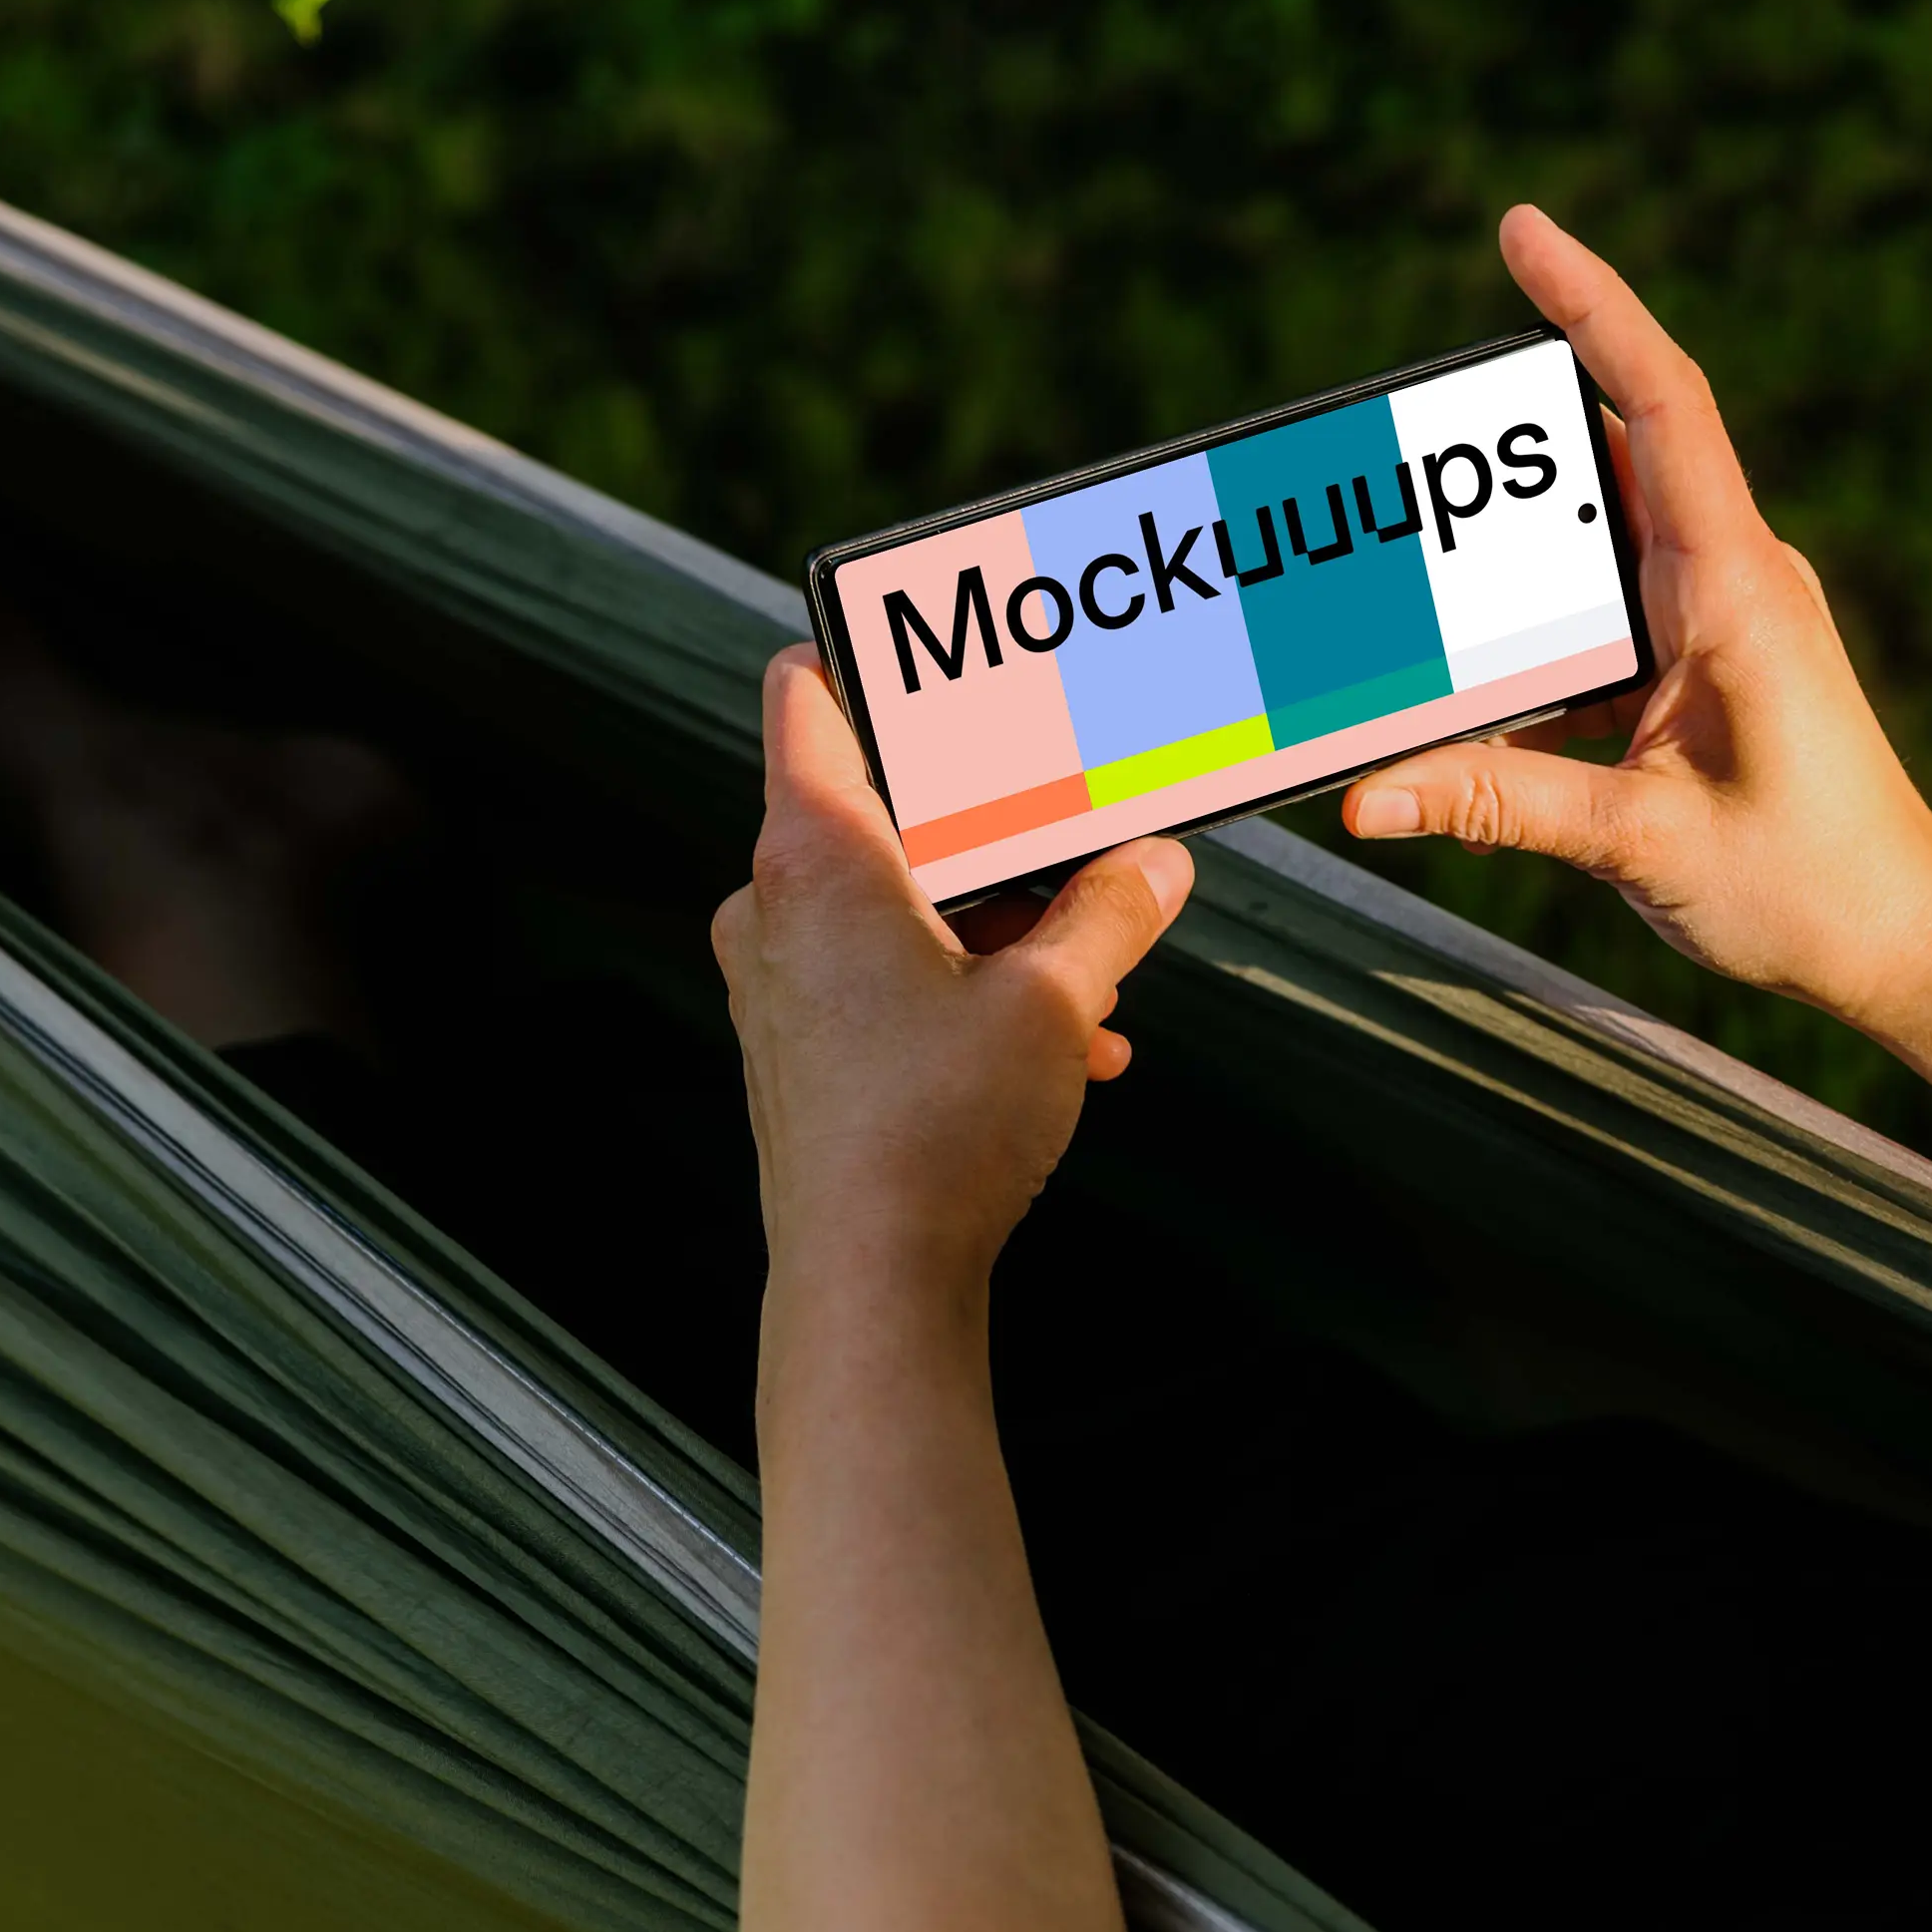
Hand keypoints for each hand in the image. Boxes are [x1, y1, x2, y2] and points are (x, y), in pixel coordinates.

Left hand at [713, 646, 1195, 1294]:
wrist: (868, 1283)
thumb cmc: (939, 1131)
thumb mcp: (1055, 1001)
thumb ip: (1113, 910)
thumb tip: (1158, 862)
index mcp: (815, 854)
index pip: (805, 693)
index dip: (868, 651)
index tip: (947, 649)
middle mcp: (774, 905)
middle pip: (886, 805)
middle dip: (1000, 826)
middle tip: (1085, 825)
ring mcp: (777, 980)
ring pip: (901, 903)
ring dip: (1004, 923)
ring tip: (1099, 966)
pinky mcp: (798, 1046)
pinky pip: (888, 977)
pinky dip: (970, 988)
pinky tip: (1069, 1043)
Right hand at [1343, 206, 1931, 1031]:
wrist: (1905, 947)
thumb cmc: (1810, 890)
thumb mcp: (1641, 844)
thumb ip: (1498, 807)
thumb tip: (1368, 800)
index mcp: (1738, 586)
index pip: (1663, 401)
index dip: (1593, 303)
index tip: (1522, 230)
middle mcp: (1734, 578)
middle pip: (1608, 456)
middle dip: (1500, 448)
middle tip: (1397, 454)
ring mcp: (1723, 617)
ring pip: (1593, 546)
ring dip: (1507, 563)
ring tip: (1413, 577)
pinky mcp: (1707, 666)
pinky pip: (1601, 622)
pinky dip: (1531, 650)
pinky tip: (1470, 708)